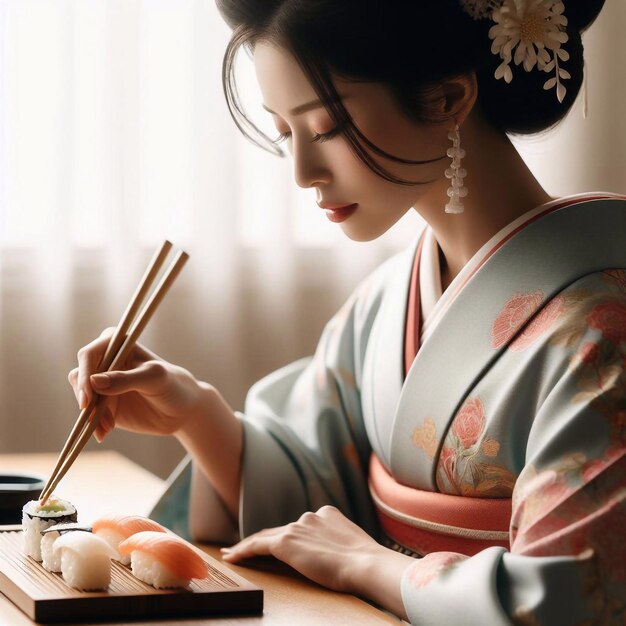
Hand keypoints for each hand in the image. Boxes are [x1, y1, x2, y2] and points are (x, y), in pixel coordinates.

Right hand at [68, 327, 208, 441]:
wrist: (181, 408)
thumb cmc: (172, 384)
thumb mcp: (154, 379)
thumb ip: (126, 379)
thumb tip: (94, 381)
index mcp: (116, 343)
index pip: (89, 355)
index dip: (84, 376)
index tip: (87, 400)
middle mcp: (105, 360)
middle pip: (79, 376)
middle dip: (86, 399)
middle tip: (96, 419)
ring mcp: (102, 383)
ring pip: (82, 397)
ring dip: (91, 415)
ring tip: (108, 428)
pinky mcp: (103, 403)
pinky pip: (88, 414)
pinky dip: (94, 425)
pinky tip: (105, 433)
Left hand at [221, 505, 412, 618]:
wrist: (365, 563)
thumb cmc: (365, 562)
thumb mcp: (351, 544)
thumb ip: (338, 543)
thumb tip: (340, 555)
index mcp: (326, 514)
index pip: (300, 526)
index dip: (285, 534)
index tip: (276, 541)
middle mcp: (309, 516)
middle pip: (280, 529)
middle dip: (262, 538)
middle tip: (243, 547)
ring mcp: (296, 528)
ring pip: (265, 537)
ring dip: (247, 545)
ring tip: (233, 553)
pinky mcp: (285, 543)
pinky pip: (257, 546)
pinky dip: (242, 551)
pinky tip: (231, 557)